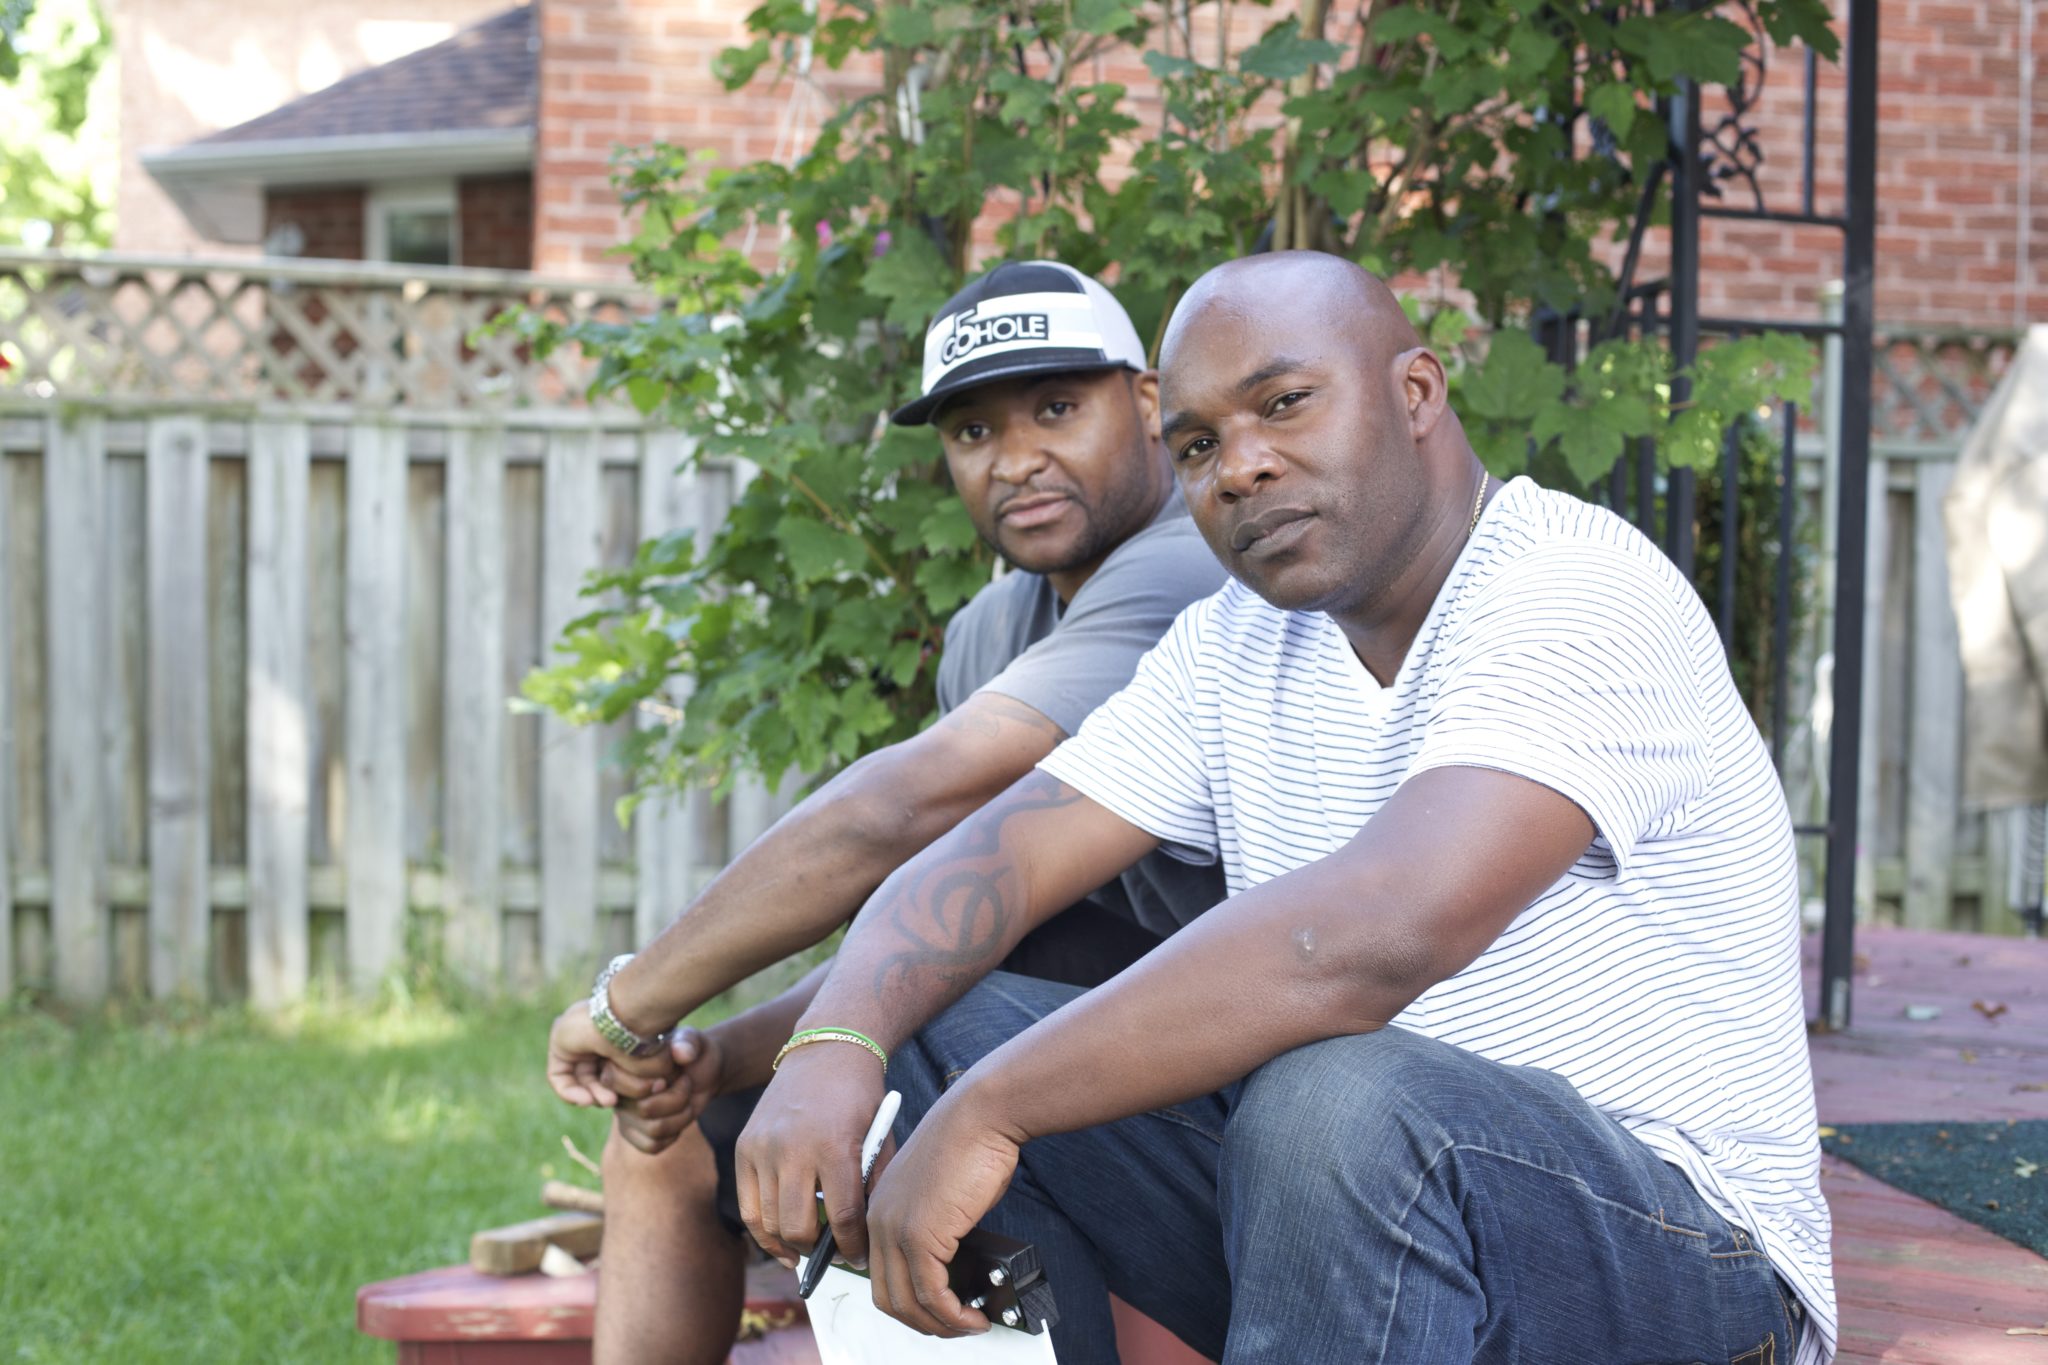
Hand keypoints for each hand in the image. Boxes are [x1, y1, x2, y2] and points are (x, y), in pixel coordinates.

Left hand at [545, 1001, 676, 1107]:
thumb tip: (655, 1089)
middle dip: (604, 1094)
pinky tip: (587, 1099)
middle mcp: (595, 1036)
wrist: (630, 1020)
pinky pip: (559, 1077)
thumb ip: (644, 1077)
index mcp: (616, 1036)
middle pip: (594, 1075)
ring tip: (607, 1101)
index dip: (619, 1088)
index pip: (612, 1069)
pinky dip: (570, 1093)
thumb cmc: (647, 1040)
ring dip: (591, 1095)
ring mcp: (577, 1039)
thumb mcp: (649, 1064)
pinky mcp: (559, 1044)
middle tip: (615, 1101)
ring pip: (578, 1078)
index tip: (628, 1097)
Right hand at [610, 1026, 725, 1154]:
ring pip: (653, 1129)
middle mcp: (615, 1091)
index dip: (650, 1082)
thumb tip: (682, 1053)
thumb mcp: (692, 1040)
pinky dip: (675, 1132)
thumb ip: (687, 1043)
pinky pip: (652, 1145)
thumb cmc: (690, 1050)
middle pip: (642, 1109)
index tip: (670, 1075)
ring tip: (687, 1098)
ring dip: (682, 1115)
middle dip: (677, 1097)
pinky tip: (680, 1116)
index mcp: (617, 1063)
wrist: (700, 1070)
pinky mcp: (634, 1134)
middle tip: (686, 1082)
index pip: (616, 1081)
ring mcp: (624, 1114)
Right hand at [734, 1043, 886, 1269]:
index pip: (842, 1218)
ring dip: (790, 1244)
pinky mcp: (744, 1146)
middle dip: (819, 1251)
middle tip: (834, 1256)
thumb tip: (865, 1237)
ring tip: (808, 1251)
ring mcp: (763, 1148)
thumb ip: (873, 1186)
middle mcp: (793, 1149)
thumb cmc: (860, 1096)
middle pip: (799, 1227)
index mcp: (834, 1147)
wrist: (826, 1049)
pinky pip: (747, 1205)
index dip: (852, 1247)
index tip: (859, 1258)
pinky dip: (763, 1231)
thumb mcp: (881, 1137)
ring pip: (770, 1222)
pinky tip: (781, 1245)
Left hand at [864, 1085, 1020, 1337]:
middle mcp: (879, 1220)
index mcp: (880, 1207)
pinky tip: (973, 1315)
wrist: (981, 1115)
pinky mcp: (921, 1236)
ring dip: (940, 1325)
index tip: (937, 1310)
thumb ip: (935, 1226)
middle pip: (888, 1297)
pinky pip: (932, 1294)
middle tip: (954, 1326)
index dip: (909, 1301)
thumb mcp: (941, 1191)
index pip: (880, 1273)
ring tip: (969, 1325)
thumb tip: (950, 1261)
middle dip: (922, 1321)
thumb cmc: (970, 1142)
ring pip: (907, 1303)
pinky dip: (953, 1315)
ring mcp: (896, 1229)